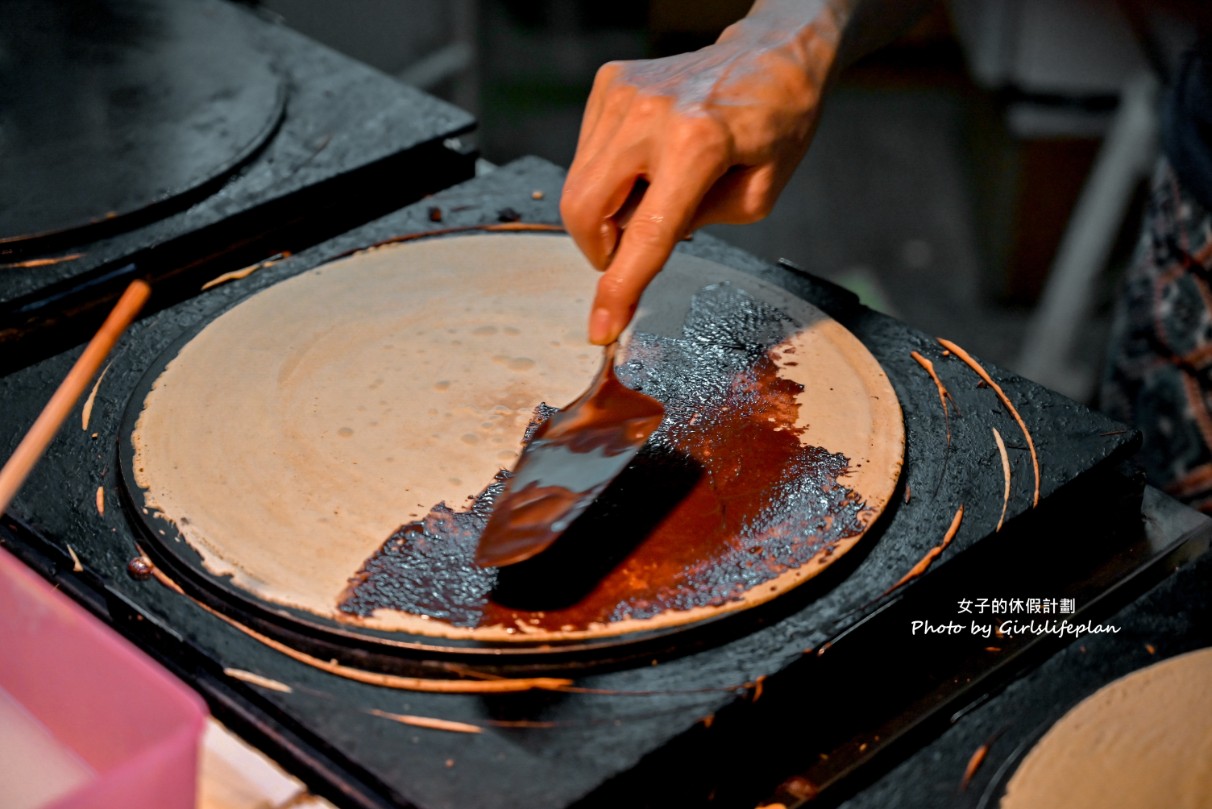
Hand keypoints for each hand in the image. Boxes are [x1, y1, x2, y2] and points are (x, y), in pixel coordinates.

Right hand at [561, 4, 843, 343]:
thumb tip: (637, 247)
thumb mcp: (757, 195)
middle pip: (585, 210)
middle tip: (632, 254)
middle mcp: (651, 115)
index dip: (618, 289)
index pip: (644, 234)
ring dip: (608, 210)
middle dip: (600, 250)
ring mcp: (624, 94)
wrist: (772, 55)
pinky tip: (648, 162)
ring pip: (580, 185)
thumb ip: (696, 225)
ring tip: (655, 192)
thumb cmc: (775, 125)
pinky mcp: (610, 84)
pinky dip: (610, 176)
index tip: (601, 328)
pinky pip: (588, 155)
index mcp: (699, 144)